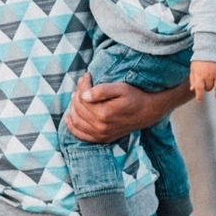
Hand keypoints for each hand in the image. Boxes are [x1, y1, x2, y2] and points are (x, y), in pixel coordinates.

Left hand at [65, 74, 189, 143]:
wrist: (147, 111)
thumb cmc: (134, 96)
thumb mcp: (120, 88)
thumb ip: (101, 91)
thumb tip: (83, 95)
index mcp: (104, 114)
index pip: (82, 98)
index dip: (82, 85)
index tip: (87, 76)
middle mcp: (101, 127)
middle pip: (78, 108)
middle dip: (77, 93)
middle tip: (82, 82)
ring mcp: (101, 135)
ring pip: (77, 121)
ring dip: (73, 107)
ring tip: (77, 95)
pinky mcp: (102, 139)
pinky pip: (81, 135)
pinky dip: (72, 126)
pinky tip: (68, 117)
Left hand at [190, 60, 215, 99]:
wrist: (209, 50)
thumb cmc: (199, 61)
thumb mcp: (193, 70)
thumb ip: (193, 80)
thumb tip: (192, 90)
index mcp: (200, 75)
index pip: (199, 88)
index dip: (199, 96)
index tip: (200, 100)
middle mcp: (209, 76)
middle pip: (209, 88)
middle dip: (207, 88)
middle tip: (207, 85)